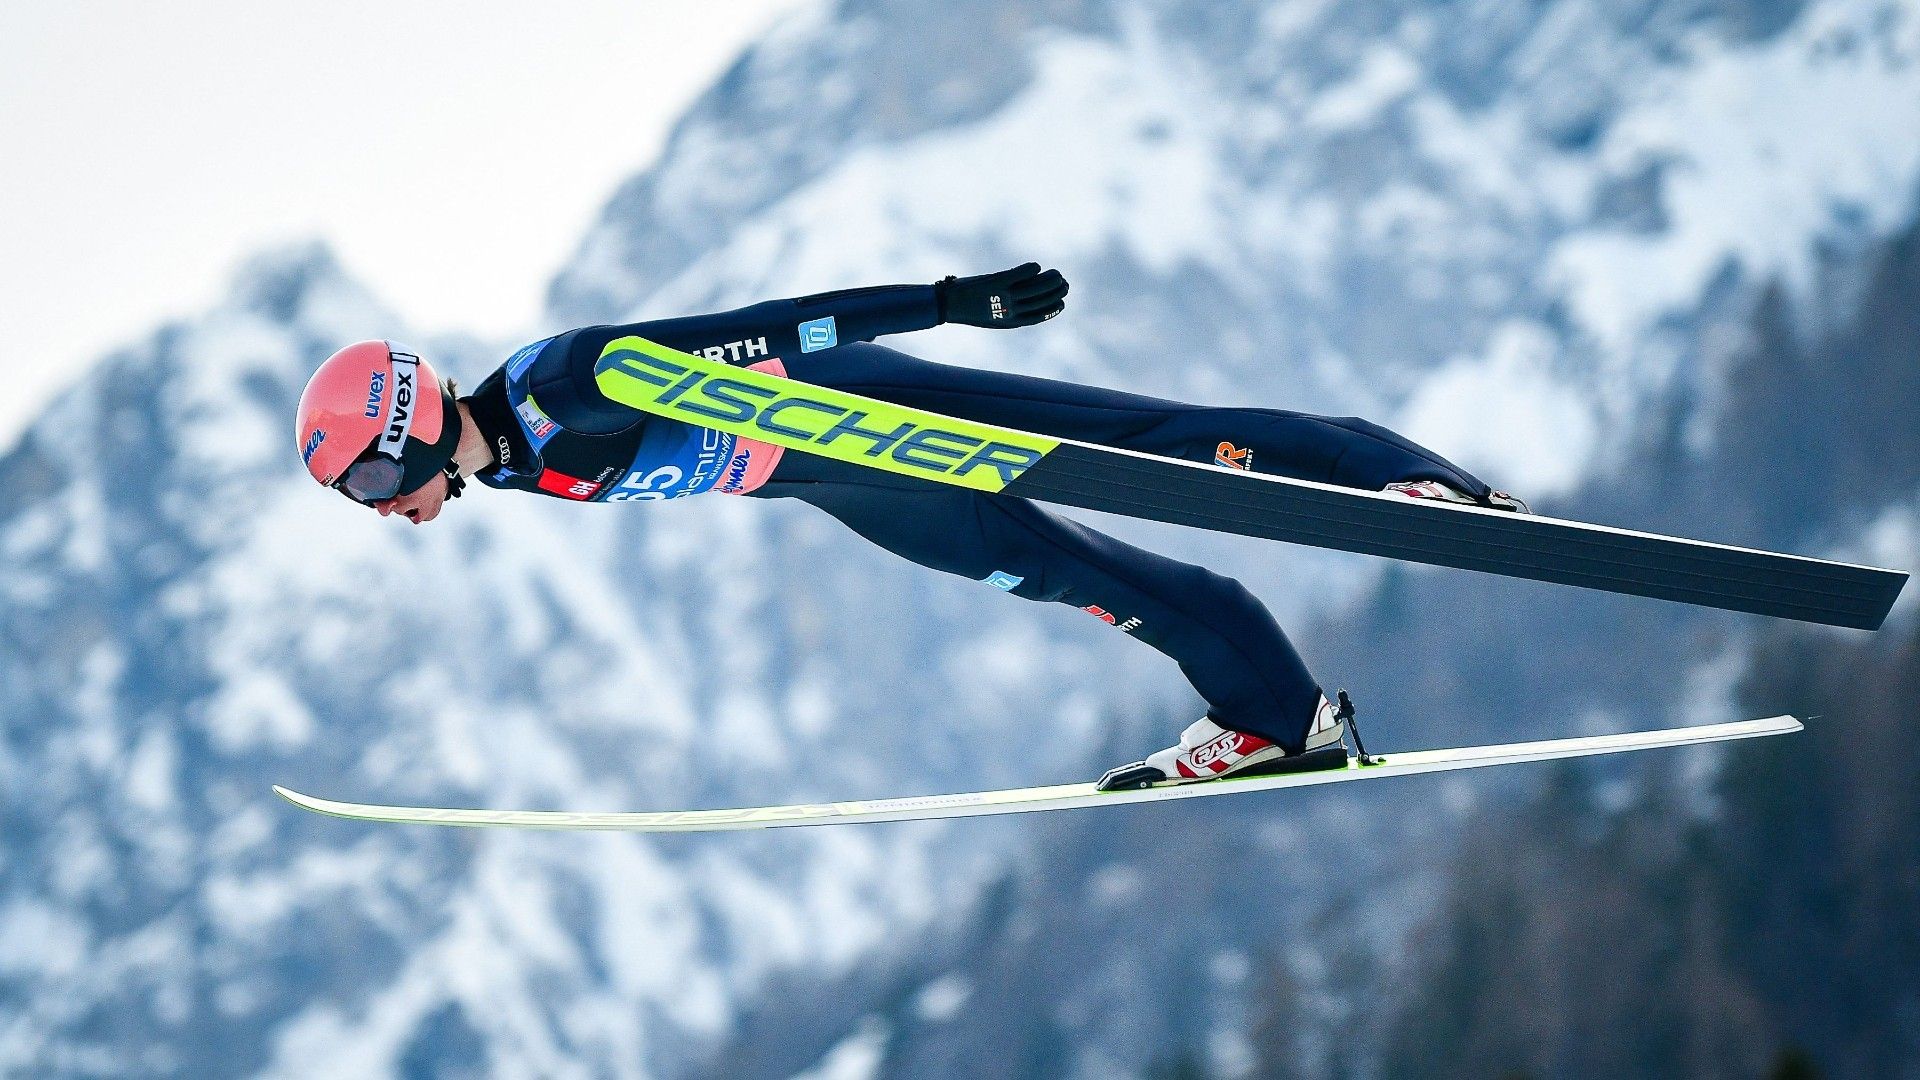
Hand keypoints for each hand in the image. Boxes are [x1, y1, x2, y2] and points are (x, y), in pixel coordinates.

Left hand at [935, 263, 1067, 327]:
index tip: (1062, 303)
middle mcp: (1009, 310)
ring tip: (1057, 273)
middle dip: (1056, 292)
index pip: (1038, 317)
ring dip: (1050, 280)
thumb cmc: (968, 309)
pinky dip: (1031, 270)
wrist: (946, 304)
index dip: (1053, 310)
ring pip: (1035, 287)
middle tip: (1063, 283)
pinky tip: (1037, 266)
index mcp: (1009, 322)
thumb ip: (1009, 312)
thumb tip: (1027, 301)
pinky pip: (1020, 274)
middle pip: (1041, 300)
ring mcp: (1003, 295)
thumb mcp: (992, 317)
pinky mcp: (996, 281)